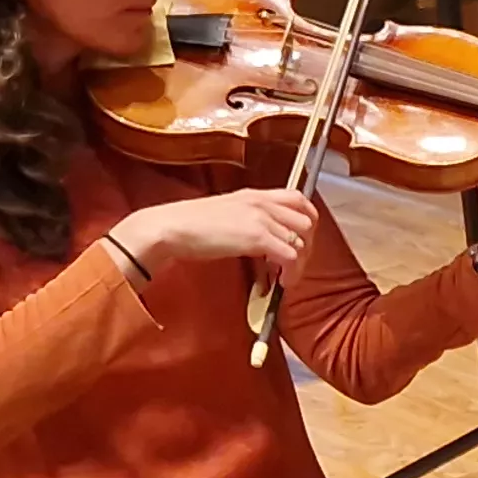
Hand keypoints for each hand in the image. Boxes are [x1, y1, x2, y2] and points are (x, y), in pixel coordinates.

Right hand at [109, 188, 317, 275]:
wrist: (170, 228)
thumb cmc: (189, 225)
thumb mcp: (226, 213)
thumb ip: (247, 220)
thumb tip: (262, 242)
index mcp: (255, 194)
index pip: (298, 199)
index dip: (308, 220)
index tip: (303, 240)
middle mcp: (262, 202)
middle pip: (308, 220)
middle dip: (307, 245)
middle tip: (295, 264)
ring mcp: (261, 218)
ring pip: (302, 239)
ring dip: (300, 262)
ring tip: (285, 276)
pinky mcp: (256, 237)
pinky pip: (290, 256)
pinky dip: (290, 272)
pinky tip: (279, 283)